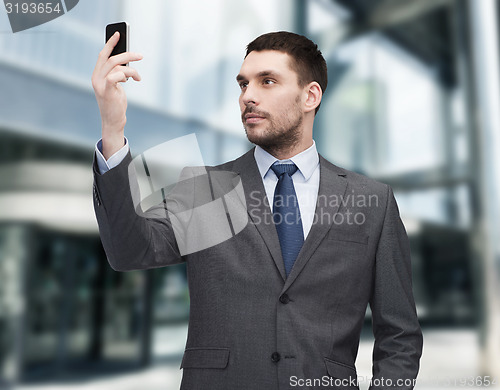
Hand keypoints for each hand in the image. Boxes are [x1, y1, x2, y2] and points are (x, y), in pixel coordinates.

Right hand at [91, 31, 142, 158]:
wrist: (113, 120)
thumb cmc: (115, 102)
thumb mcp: (116, 85)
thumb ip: (117, 73)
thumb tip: (127, 60)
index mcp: (97, 74)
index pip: (102, 55)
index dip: (110, 43)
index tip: (119, 34)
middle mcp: (96, 77)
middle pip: (111, 58)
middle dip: (127, 54)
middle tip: (140, 56)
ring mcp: (99, 84)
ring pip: (117, 66)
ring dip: (132, 70)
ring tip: (138, 77)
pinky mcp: (106, 91)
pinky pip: (116, 76)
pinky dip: (126, 75)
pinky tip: (133, 80)